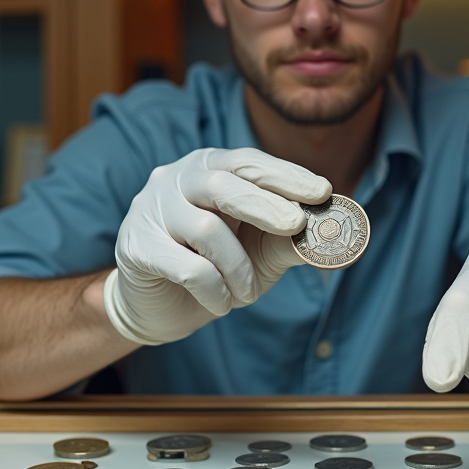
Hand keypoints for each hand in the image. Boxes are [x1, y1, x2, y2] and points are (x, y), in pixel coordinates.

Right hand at [103, 148, 331, 345]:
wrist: (158, 306)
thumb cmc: (215, 267)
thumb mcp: (258, 251)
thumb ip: (289, 239)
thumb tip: (332, 237)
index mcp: (208, 168)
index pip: (248, 163)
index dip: (287, 175)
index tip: (322, 192)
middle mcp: (176, 180)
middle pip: (224, 186)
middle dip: (267, 206)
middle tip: (296, 226)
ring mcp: (152, 210)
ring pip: (207, 230)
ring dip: (238, 268)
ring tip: (247, 294)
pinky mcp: (137, 246)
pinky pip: (188, 268)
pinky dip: (214, 291)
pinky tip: (221, 302)